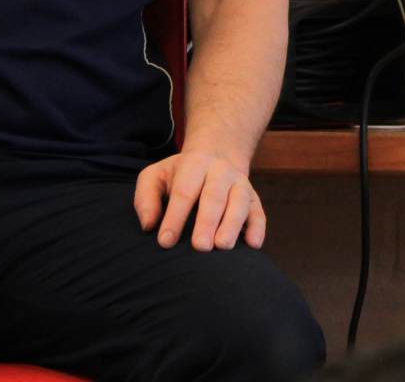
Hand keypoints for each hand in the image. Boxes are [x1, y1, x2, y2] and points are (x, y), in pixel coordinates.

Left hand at [135, 149, 266, 250]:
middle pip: (214, 196)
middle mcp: (220, 172)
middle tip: (200, 247)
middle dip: (207, 222)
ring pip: (239, 202)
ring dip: (233, 224)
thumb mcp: (156, 176)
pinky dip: (258, 227)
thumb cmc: (179, 175)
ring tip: (223, 246)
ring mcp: (240, 184)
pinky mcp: (253, 198)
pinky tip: (253, 244)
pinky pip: (258, 212)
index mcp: (194, 165)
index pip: (184, 192)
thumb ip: (146, 198)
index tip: (166, 242)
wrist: (215, 156)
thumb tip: (149, 225)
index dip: (175, 217)